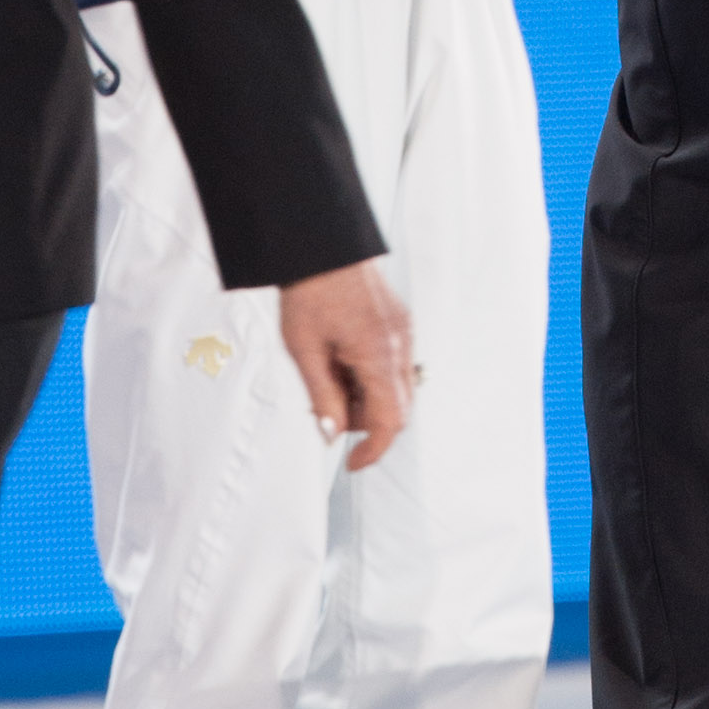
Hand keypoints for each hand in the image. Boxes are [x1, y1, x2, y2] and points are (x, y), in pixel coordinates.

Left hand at [278, 260, 413, 471]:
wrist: (322, 246)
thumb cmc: (310, 291)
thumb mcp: (305, 351)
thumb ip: (323, 397)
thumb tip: (332, 434)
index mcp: (379, 353)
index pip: (391, 420)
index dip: (374, 449)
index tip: (353, 462)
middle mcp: (399, 343)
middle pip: (398, 407)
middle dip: (366, 420)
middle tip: (328, 411)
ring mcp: (403, 331)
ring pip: (397, 386)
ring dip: (368, 397)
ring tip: (329, 377)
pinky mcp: (399, 322)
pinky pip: (394, 363)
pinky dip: (372, 375)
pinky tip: (342, 361)